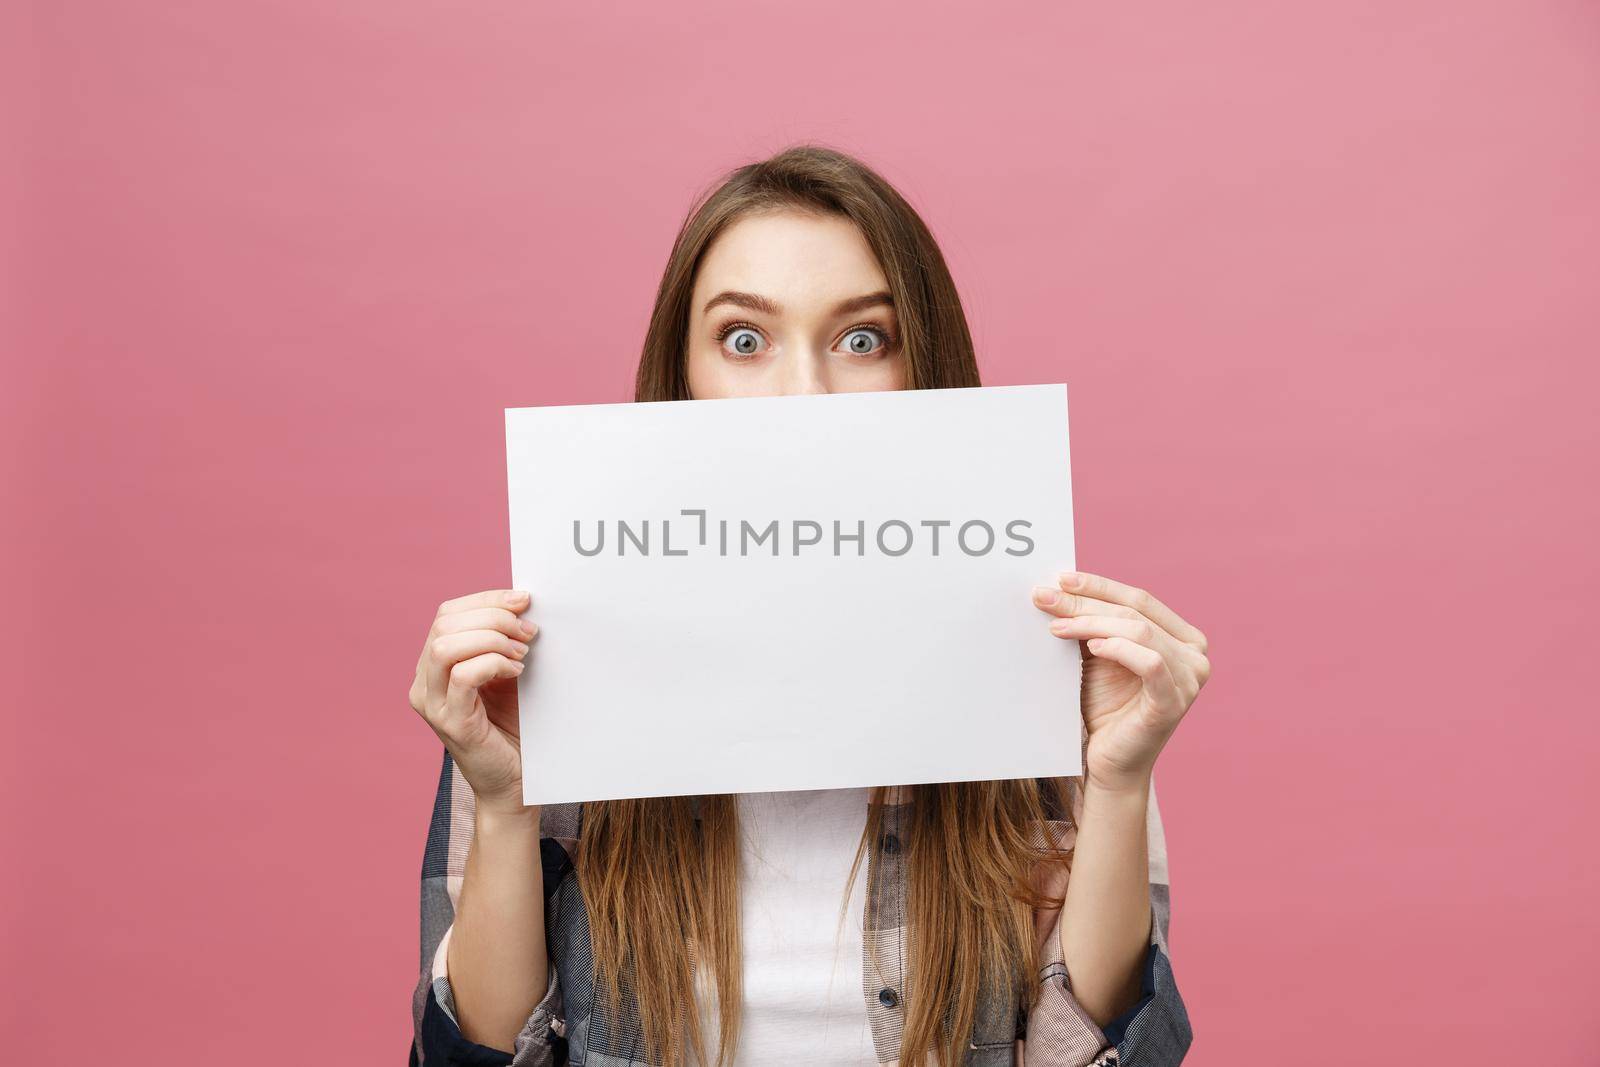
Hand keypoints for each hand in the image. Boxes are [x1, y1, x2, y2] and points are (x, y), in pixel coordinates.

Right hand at [408, 588, 538, 814]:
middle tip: (528, 631)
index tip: (523, 600)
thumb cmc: (514, 726)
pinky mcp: (450, 723)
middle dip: (492, 616)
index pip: (447, 614)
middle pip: (444, 624)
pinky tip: (515, 671)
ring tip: (521, 653)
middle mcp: (424, 683)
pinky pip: (463, 676)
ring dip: (492, 639)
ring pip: (446, 646)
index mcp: (433, 666)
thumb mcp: (507, 672)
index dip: (485, 600)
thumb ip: (505, 640)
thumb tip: (522, 600)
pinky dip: (493, 663)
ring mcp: (432, 705)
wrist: (517, 780)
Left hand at [1031, 571, 1209, 793]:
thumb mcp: (1099, 656)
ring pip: (1139, 631)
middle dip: (1086, 602)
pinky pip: (1150, 662)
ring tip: (1056, 626)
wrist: (1108, 762)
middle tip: (1045, 597)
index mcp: (1182, 637)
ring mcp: (1189, 679)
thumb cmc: (1105, 708)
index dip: (1098, 586)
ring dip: (1092, 624)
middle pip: (1135, 612)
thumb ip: (1094, 624)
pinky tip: (1092, 647)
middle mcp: (1195, 654)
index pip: (1139, 599)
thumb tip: (1058, 587)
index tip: (1059, 579)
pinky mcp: (1174, 701)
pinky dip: (1119, 649)